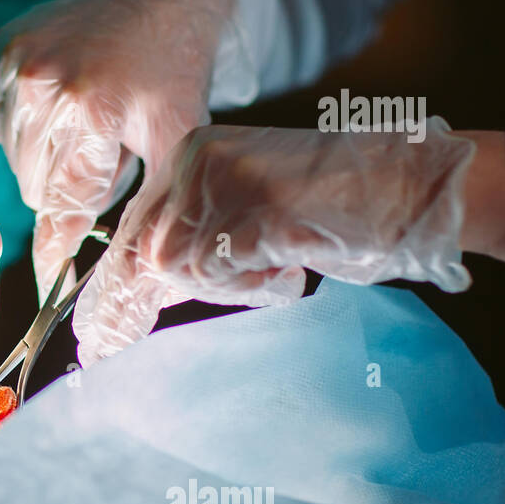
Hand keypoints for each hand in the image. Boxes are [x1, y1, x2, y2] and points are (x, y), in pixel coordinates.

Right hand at [0, 0, 235, 299]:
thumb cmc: (172, 76)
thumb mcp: (175, 146)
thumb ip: (148, 212)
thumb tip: (127, 281)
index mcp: (93, 113)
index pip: (62, 205)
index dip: (55, 249)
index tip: (51, 279)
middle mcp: (46, 87)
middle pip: (36, 187)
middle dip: (68, 189)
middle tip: (102, 156)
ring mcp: (18, 65)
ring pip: (16, 158)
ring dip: (46, 159)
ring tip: (85, 127)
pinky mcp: (1, 50)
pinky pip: (0, 122)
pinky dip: (27, 127)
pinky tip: (61, 105)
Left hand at [72, 121, 478, 365]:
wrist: (411, 185)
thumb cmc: (335, 209)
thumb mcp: (247, 218)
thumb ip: (196, 241)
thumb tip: (143, 288)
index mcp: (191, 154)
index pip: (134, 229)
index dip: (110, 287)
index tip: (92, 335)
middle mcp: (198, 160)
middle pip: (145, 251)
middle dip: (134, 304)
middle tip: (103, 349)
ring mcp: (225, 180)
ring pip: (181, 267)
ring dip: (227, 284)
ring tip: (277, 263)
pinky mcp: (254, 206)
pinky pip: (221, 270)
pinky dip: (252, 282)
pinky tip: (289, 262)